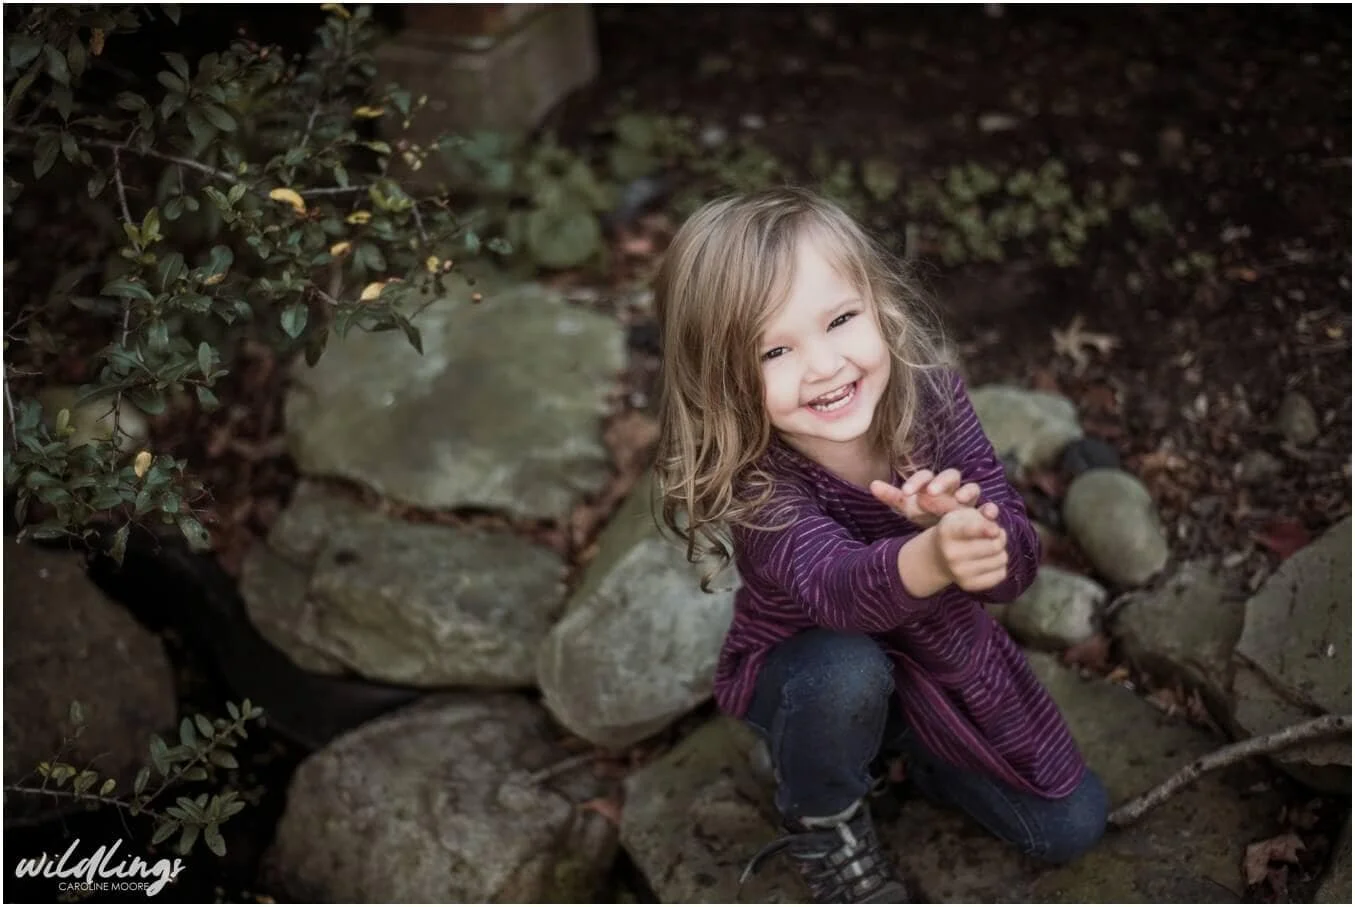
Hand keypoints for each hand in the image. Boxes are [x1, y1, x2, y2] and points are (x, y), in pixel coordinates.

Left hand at [871, 468, 998, 528]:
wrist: (949, 532)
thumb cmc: (928, 515)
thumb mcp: (911, 507)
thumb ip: (893, 497)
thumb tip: (872, 484)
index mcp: (933, 484)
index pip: (925, 476)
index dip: (916, 482)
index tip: (906, 492)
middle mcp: (953, 488)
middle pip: (950, 476)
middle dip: (941, 482)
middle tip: (931, 492)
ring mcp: (970, 499)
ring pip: (972, 488)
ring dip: (967, 491)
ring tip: (960, 498)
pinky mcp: (982, 513)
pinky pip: (989, 507)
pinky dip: (990, 509)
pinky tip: (989, 514)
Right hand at [932, 507, 1008, 592]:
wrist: (938, 557)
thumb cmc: (957, 530)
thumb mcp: (964, 516)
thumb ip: (983, 510)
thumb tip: (992, 511)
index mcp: (947, 531)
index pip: (971, 530)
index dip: (988, 529)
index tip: (995, 529)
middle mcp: (951, 553)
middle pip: (994, 545)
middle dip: (1001, 537)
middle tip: (997, 534)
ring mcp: (959, 572)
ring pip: (1001, 559)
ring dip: (1002, 551)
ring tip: (993, 547)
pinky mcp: (969, 585)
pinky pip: (1000, 574)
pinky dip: (1001, 566)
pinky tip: (991, 561)